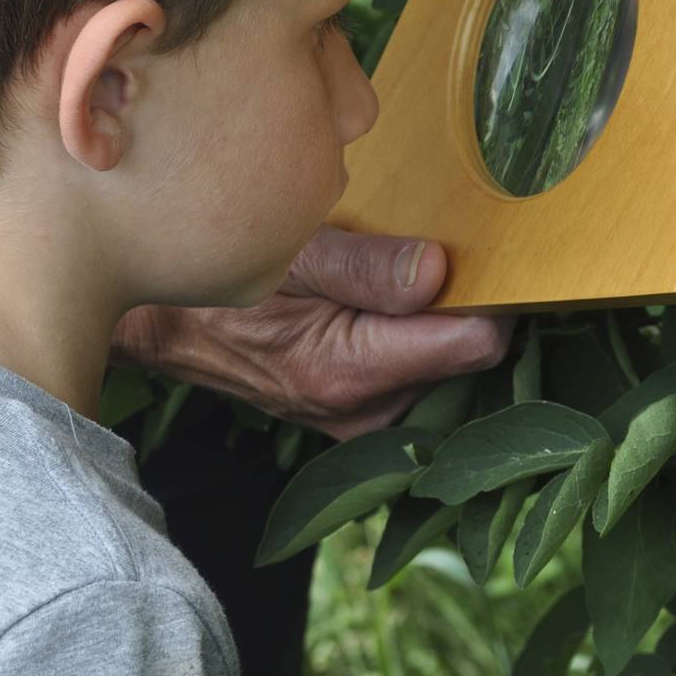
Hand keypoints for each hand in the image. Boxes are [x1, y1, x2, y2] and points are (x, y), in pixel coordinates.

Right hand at [114, 225, 514, 439]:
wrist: (170, 330)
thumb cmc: (226, 284)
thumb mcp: (289, 254)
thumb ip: (365, 266)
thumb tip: (440, 270)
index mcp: (351, 371)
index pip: (475, 343)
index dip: (498, 294)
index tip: (504, 253)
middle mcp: (368, 413)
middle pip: (476, 363)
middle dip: (480, 310)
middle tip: (472, 254)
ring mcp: (368, 422)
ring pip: (456, 375)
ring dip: (456, 329)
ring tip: (435, 277)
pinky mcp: (367, 418)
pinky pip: (429, 383)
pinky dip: (433, 346)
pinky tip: (416, 311)